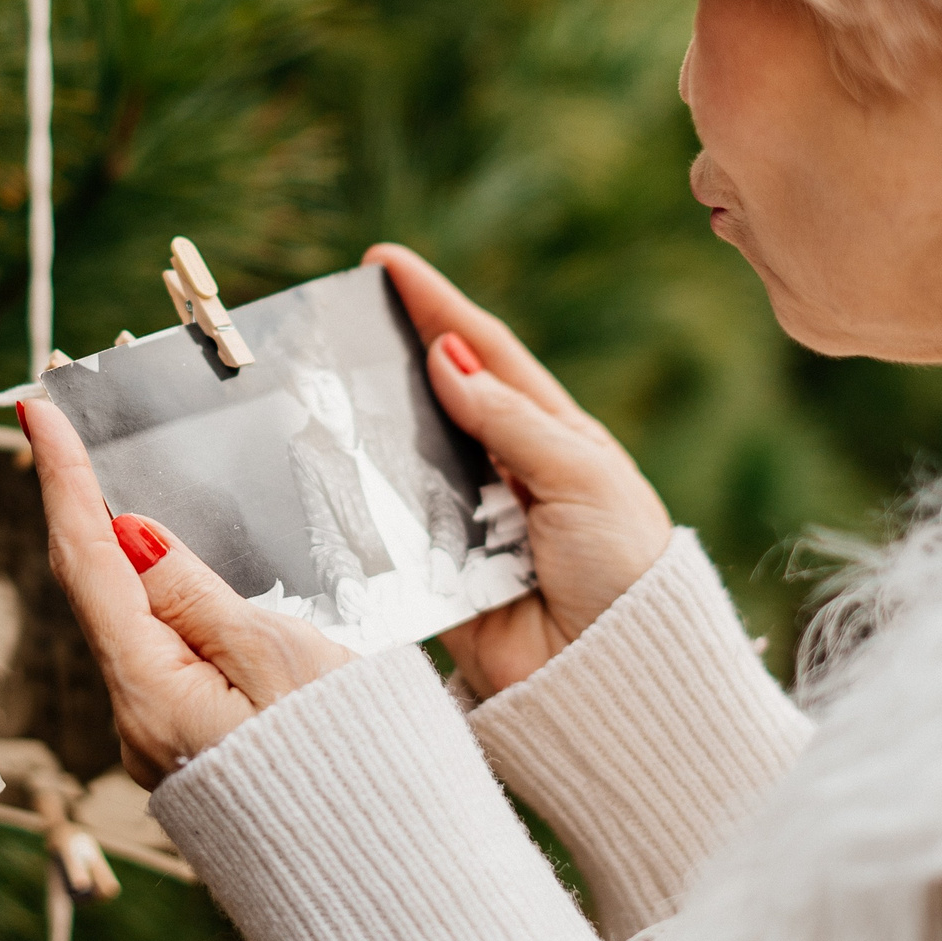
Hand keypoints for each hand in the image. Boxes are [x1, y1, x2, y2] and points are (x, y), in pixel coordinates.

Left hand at [23, 398, 353, 786]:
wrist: (380, 866)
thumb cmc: (347, 760)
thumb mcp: (276, 656)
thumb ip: (195, 593)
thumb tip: (128, 535)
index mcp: (150, 690)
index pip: (89, 561)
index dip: (63, 479)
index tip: (40, 407)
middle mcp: (137, 718)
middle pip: (93, 590)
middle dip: (79, 505)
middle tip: (66, 425)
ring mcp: (159, 737)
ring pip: (124, 621)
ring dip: (117, 550)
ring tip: (111, 477)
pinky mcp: (188, 745)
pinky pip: (156, 652)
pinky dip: (152, 598)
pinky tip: (164, 567)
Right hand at [368, 243, 672, 699]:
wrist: (617, 677)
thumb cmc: (625, 568)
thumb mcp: (582, 476)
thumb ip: (512, 421)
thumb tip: (448, 357)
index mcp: (554, 435)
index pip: (485, 353)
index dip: (436, 306)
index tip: (384, 262)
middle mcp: (507, 471)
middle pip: (435, 399)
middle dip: (389, 356)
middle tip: (335, 316)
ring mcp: (469, 522)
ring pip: (406, 458)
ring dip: (367, 424)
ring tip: (316, 380)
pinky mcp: (439, 575)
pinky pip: (391, 529)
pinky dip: (362, 502)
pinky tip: (323, 467)